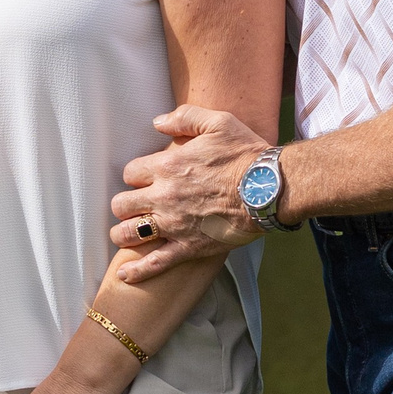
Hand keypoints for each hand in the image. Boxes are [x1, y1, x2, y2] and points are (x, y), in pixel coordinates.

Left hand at [109, 105, 268, 282]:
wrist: (270, 189)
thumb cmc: (247, 155)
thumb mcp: (218, 123)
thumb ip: (184, 118)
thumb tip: (158, 122)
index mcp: (168, 166)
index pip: (130, 173)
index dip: (136, 176)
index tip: (145, 180)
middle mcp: (164, 196)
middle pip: (122, 204)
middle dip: (125, 205)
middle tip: (134, 207)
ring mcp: (174, 224)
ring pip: (130, 233)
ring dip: (124, 233)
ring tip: (128, 234)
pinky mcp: (188, 247)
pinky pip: (155, 262)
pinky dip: (137, 270)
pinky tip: (125, 275)